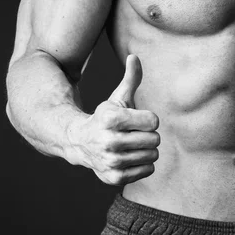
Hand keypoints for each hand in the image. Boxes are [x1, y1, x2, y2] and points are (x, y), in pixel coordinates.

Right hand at [68, 55, 159, 185]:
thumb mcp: (117, 98)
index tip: (135, 120)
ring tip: (130, 146)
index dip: (148, 120)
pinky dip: (143, 165)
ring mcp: (111, 161)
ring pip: (153, 156)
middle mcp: (109, 141)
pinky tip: (128, 158)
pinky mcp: (115, 178)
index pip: (154, 121)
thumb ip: (130, 79)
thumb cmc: (106, 118)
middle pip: (155, 139)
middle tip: (132, 134)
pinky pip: (148, 170)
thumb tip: (134, 56)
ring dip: (146, 150)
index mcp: (111, 118)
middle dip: (147, 135)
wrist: (80, 143)